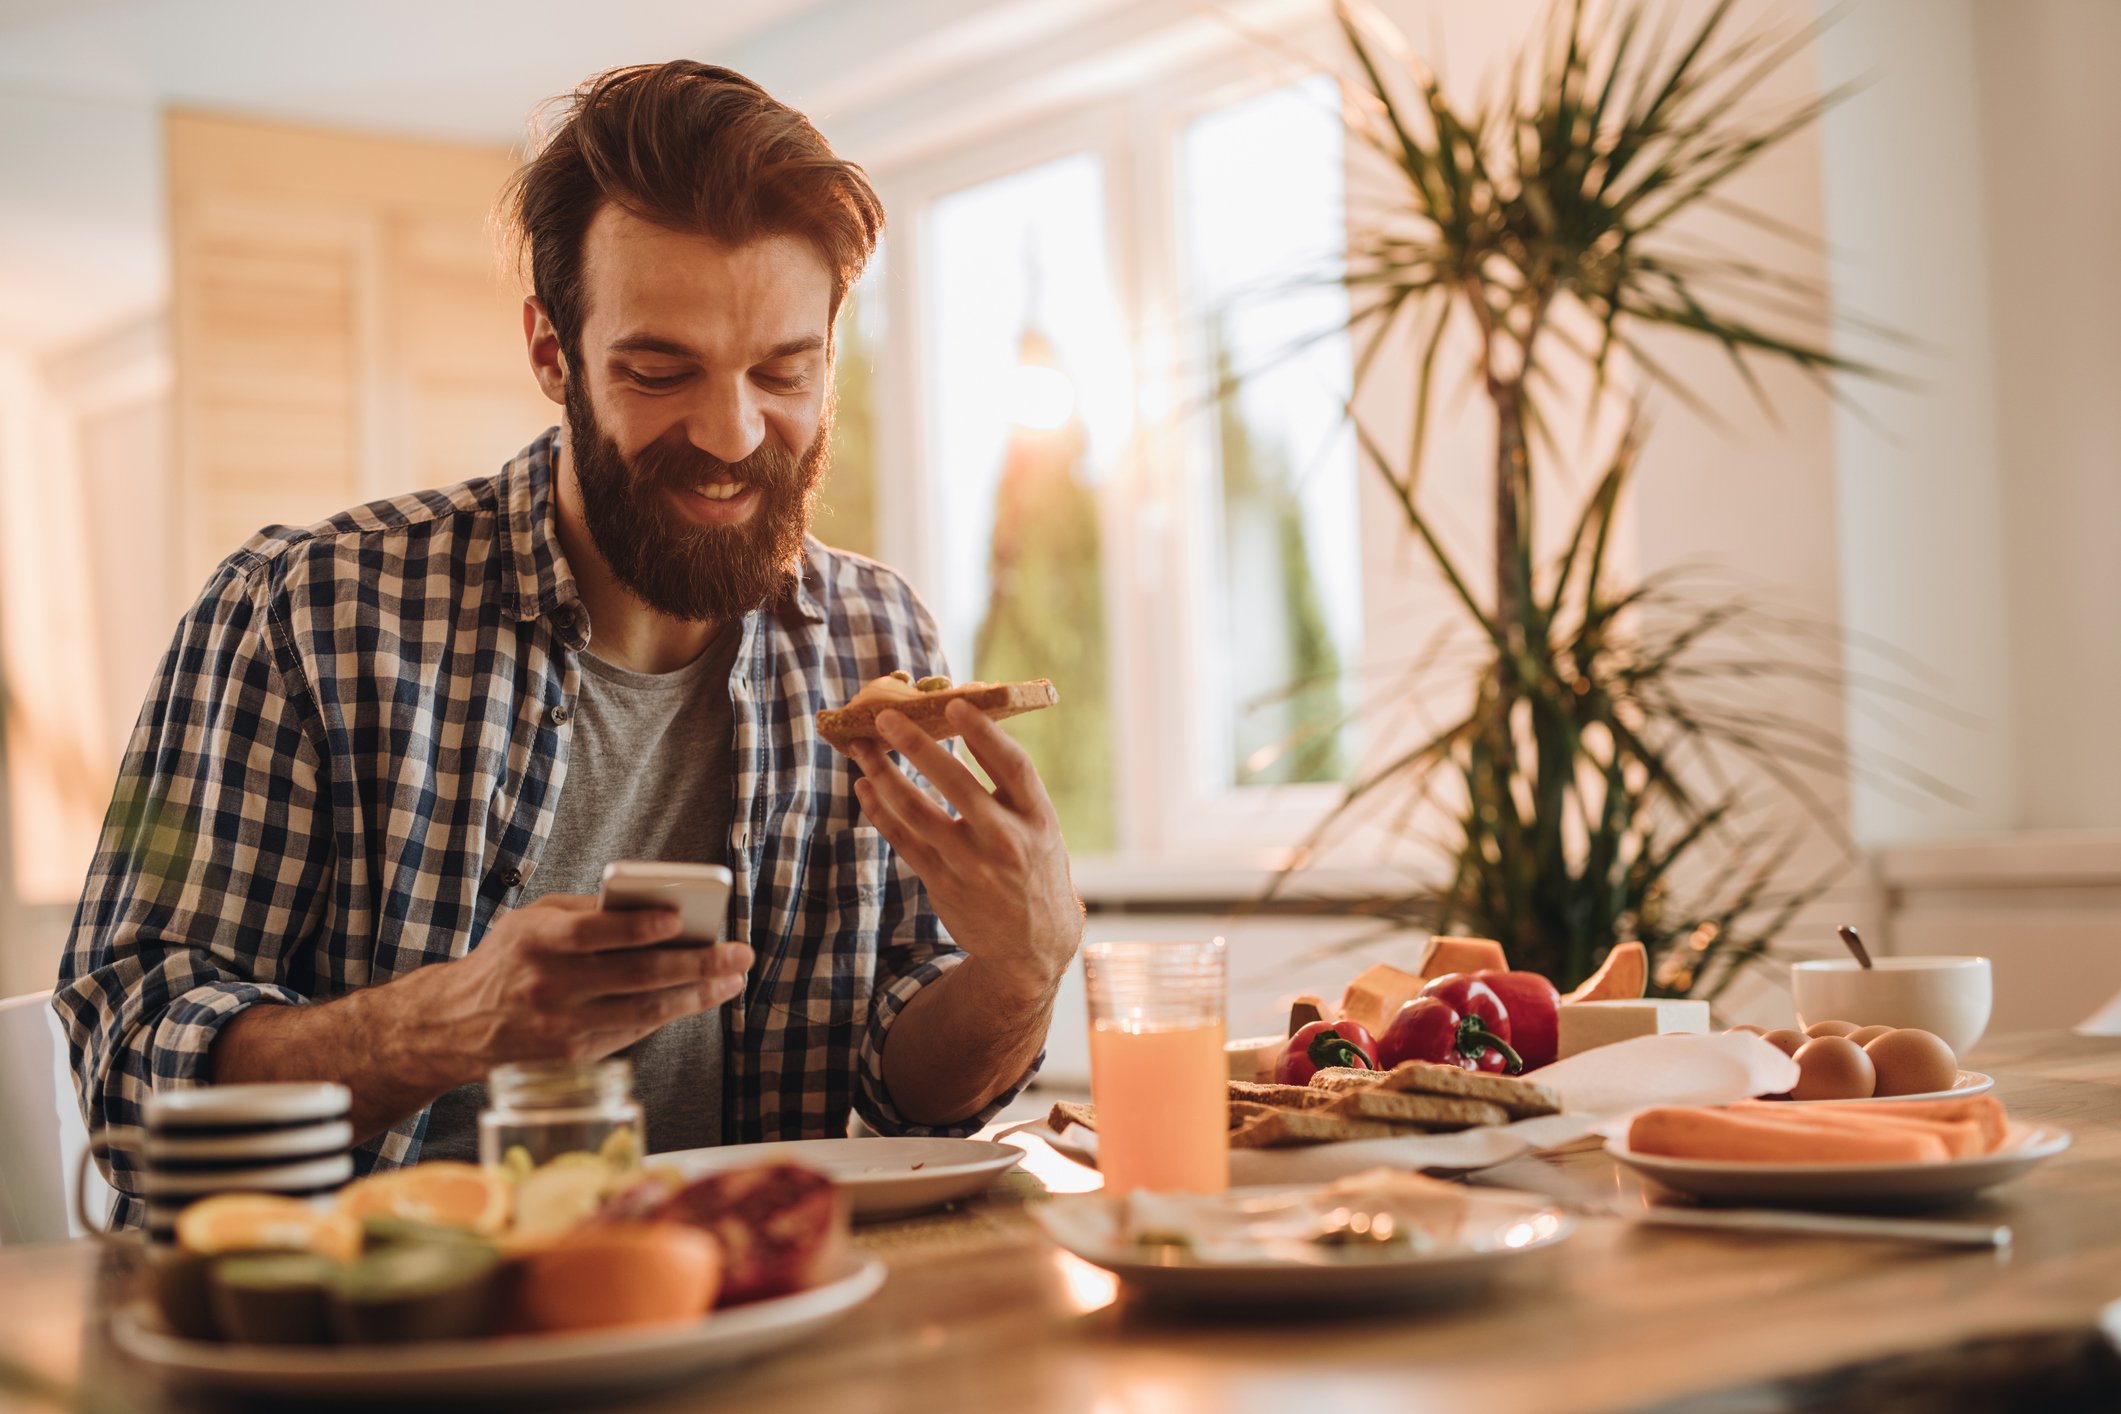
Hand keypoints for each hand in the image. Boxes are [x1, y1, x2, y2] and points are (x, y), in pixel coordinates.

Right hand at [419, 894, 754, 1077]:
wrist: (459, 1024)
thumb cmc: (510, 959)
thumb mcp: (534, 921)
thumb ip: (587, 913)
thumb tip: (655, 908)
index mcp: (534, 941)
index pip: (592, 933)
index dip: (637, 926)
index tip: (679, 918)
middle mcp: (547, 987)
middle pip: (633, 976)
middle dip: (695, 964)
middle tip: (738, 953)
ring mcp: (561, 1028)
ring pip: (643, 1012)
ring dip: (696, 994)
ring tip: (732, 977)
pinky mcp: (573, 1057)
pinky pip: (633, 1032)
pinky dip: (669, 1013)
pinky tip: (698, 996)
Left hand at [848, 701, 1083, 1000]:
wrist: (1033, 945)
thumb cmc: (1035, 870)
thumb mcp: (1042, 828)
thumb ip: (1011, 787)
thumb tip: (970, 727)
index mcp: (1039, 819)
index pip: (1012, 765)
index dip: (983, 733)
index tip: (955, 704)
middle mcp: (1006, 841)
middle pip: (956, 784)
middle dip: (917, 746)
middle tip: (887, 718)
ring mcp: (971, 865)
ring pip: (917, 811)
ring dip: (884, 775)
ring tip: (862, 749)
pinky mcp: (942, 883)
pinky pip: (903, 840)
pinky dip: (880, 811)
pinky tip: (865, 786)